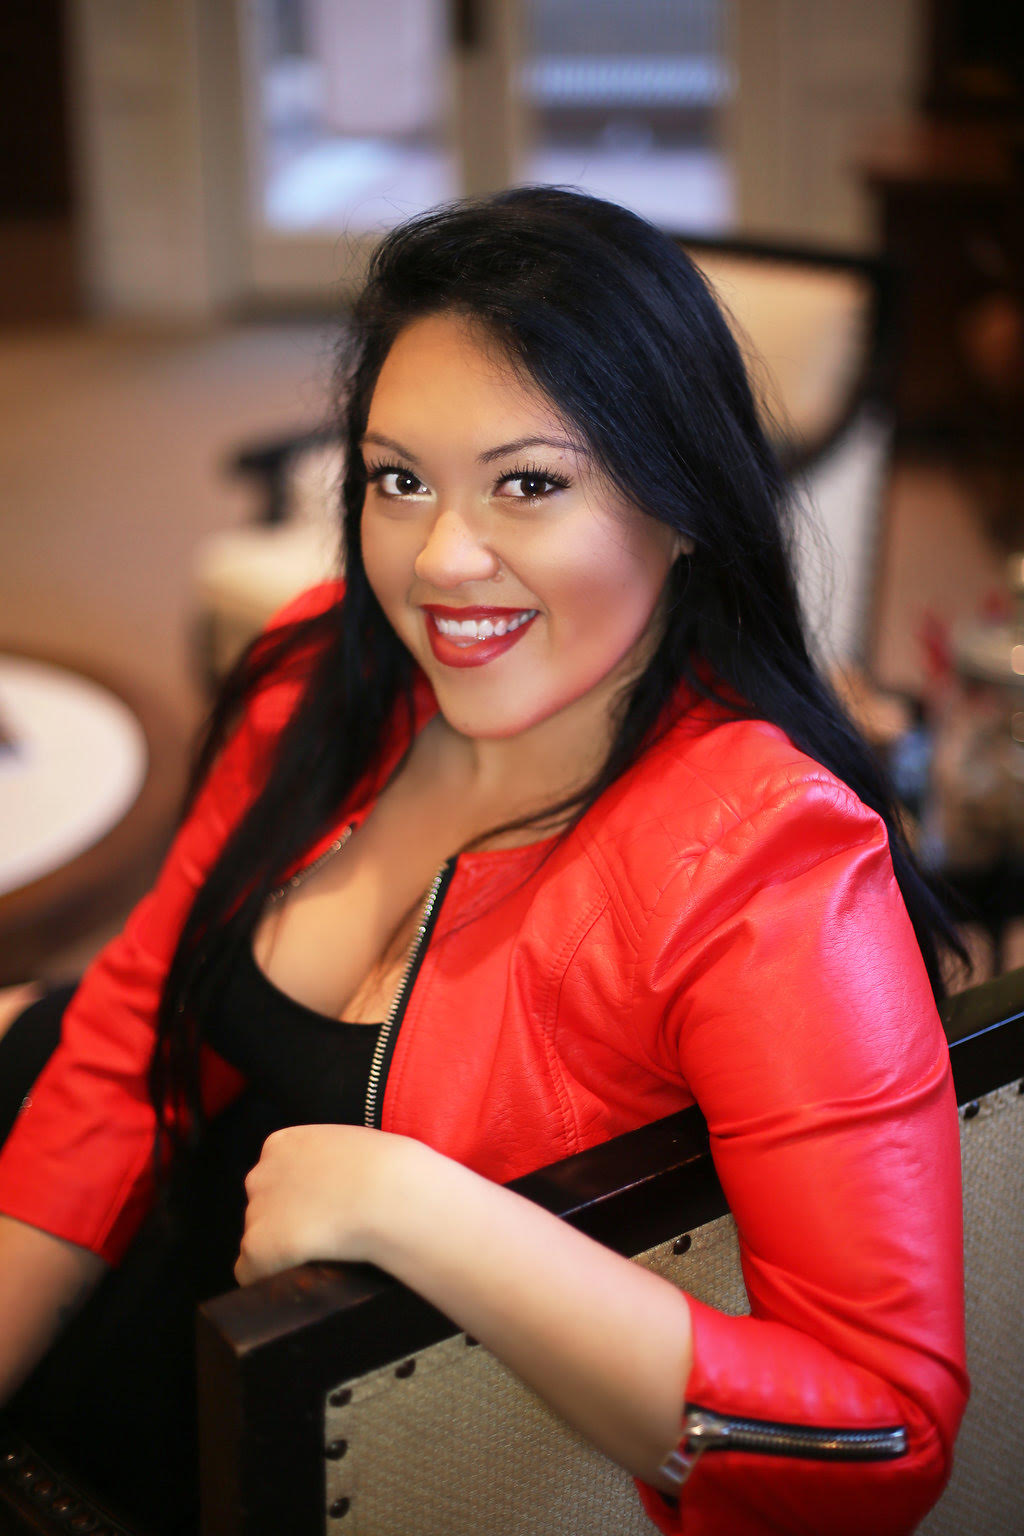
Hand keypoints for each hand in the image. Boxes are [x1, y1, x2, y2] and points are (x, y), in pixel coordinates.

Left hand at [235, 1123, 418, 1285]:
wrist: (390, 1195)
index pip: (276, 1175)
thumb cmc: (389, 1169)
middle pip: (263, 1206)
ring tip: (319, 1257)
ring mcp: (256, 1211)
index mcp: (283, 1144)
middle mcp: (261, 1174)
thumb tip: (339, 1184)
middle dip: (285, 1220)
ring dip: (281, 1249)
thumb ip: (333, 1160)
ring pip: (259, 1238)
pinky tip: (294, 1282)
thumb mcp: (355, 1147)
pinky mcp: (258, 1248)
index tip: (322, 1207)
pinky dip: (269, 1280)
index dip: (298, 1196)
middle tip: (322, 1233)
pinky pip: (251, 1273)